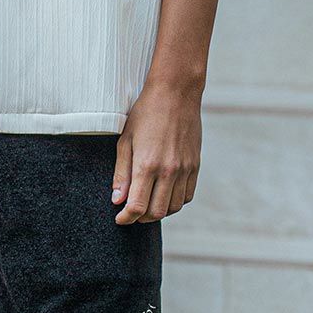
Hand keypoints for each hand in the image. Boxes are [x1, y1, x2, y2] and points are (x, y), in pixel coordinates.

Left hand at [111, 77, 201, 223]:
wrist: (176, 94)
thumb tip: (117, 200)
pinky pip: (186, 196)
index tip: (119, 218)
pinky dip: (174, 201)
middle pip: (156, 212)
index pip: (136, 207)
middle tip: (131, 213)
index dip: (126, 218)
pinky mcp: (195, 166)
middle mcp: (168, 171)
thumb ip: (121, 173)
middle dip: (140, 218)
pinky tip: (164, 194)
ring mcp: (184, 169)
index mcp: (147, 165)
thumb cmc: (145, 114)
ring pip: (173, 207)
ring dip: (158, 211)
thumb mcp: (125, 141)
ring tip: (147, 203)